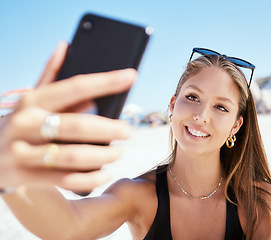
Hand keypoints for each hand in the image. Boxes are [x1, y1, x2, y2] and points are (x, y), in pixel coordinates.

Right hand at [0, 41, 136, 192]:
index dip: (105, 81)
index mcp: (32, 101)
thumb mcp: (29, 98)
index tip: (130, 76)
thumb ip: (49, 76)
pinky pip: (66, 180)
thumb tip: (66, 46)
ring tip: (120, 152)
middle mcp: (26, 124)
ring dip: (104, 155)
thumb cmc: (19, 123)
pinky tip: (106, 172)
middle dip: (109, 129)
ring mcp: (24, 152)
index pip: (74, 87)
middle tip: (127, 130)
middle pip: (77, 126)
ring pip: (73, 156)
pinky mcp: (27, 176)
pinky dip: (91, 178)